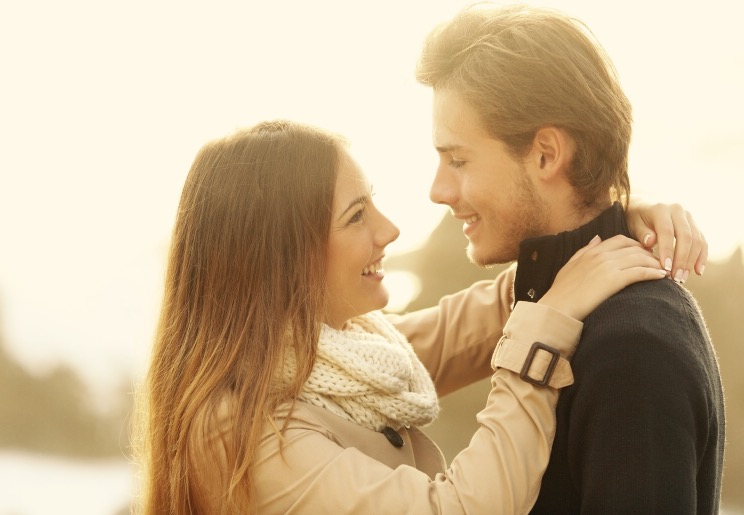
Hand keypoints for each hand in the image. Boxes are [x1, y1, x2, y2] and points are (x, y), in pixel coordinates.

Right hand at [539, 235, 666, 320]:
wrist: (558, 307)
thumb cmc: (561, 291)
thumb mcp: (570, 265)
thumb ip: (584, 250)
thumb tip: (597, 238)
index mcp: (592, 251)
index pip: (620, 240)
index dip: (635, 245)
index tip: (644, 253)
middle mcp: (601, 255)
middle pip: (634, 248)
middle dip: (649, 253)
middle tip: (659, 262)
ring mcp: (608, 267)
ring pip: (640, 258)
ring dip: (655, 263)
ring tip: (665, 269)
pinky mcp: (614, 281)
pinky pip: (639, 272)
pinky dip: (653, 273)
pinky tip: (662, 277)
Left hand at [625, 196, 706, 282]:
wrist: (643, 208)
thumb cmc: (636, 220)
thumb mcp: (634, 225)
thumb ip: (642, 233)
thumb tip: (650, 242)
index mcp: (661, 209)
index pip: (667, 232)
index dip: (667, 251)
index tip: (666, 268)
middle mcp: (678, 210)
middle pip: (686, 237)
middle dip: (682, 260)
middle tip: (676, 278)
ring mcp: (689, 217)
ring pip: (696, 240)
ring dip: (692, 261)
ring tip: (683, 278)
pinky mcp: (695, 225)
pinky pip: (702, 242)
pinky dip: (701, 257)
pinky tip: (698, 272)